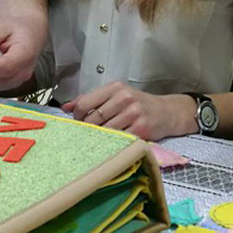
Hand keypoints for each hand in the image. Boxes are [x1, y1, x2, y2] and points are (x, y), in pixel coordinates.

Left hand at [61, 80, 192, 140]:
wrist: (167, 112)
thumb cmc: (138, 104)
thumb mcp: (116, 95)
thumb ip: (91, 100)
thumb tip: (65, 107)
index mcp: (115, 88)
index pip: (85, 103)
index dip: (77, 116)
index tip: (79, 123)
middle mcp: (124, 98)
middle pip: (93, 119)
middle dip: (87, 129)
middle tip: (87, 135)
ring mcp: (133, 114)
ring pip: (105, 131)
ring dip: (99, 139)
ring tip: (99, 140)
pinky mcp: (141, 130)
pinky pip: (119, 140)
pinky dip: (112, 144)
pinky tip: (112, 144)